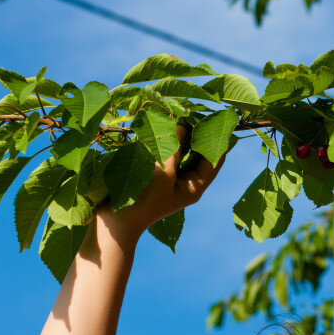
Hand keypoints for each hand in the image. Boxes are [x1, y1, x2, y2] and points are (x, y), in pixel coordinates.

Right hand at [96, 122, 226, 242]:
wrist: (116, 223)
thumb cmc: (143, 199)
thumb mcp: (163, 172)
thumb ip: (174, 148)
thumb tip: (183, 124)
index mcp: (196, 186)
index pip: (215, 158)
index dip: (217, 138)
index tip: (215, 117)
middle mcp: (188, 183)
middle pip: (200, 154)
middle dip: (198, 134)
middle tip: (194, 111)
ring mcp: (172, 180)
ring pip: (183, 154)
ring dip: (182, 137)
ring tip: (180, 115)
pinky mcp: (157, 176)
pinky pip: (167, 156)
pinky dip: (167, 143)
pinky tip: (163, 128)